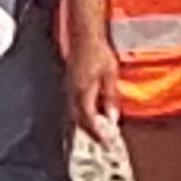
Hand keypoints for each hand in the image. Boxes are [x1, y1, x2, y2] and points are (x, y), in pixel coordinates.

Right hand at [66, 44, 124, 158]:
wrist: (84, 37)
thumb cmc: (98, 52)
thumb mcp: (110, 75)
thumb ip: (110, 97)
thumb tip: (112, 117)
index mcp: (82, 92)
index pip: (88, 120)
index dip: (97, 134)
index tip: (106, 144)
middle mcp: (72, 94)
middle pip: (79, 121)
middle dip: (91, 134)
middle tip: (103, 143)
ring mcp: (68, 90)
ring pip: (75, 115)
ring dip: (86, 126)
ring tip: (99, 134)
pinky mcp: (69, 86)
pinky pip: (73, 107)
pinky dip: (83, 116)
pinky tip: (92, 117)